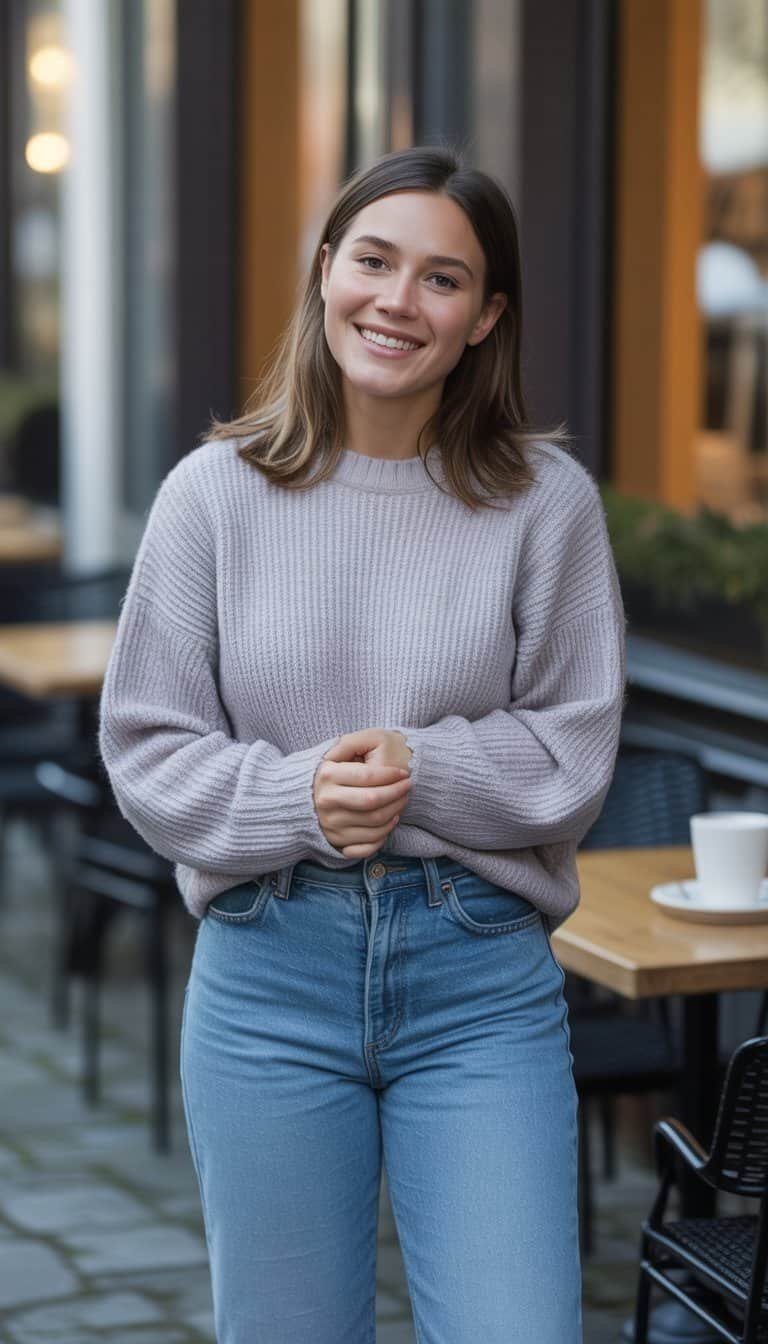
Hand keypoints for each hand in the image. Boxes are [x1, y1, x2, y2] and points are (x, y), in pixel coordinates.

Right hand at [313, 728, 412, 857]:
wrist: (301, 796)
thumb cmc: (333, 768)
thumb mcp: (340, 748)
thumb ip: (349, 743)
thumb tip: (360, 751)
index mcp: (327, 775)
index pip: (367, 776)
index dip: (391, 775)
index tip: (404, 773)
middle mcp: (326, 801)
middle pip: (372, 801)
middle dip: (396, 794)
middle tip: (407, 786)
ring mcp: (330, 824)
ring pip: (374, 824)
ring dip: (395, 812)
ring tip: (402, 800)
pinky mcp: (335, 842)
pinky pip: (366, 846)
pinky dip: (383, 836)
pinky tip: (390, 821)